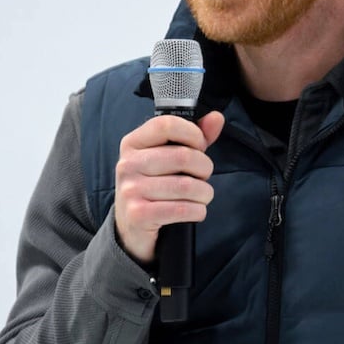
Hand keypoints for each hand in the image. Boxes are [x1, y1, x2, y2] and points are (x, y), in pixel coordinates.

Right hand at [114, 111, 224, 264]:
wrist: (132, 226)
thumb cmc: (156, 184)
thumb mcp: (170, 156)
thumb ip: (195, 136)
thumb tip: (216, 117)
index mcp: (133, 143)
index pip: (167, 124)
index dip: (193, 134)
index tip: (200, 146)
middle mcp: (127, 164)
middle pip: (183, 156)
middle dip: (204, 169)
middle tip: (201, 177)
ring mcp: (130, 190)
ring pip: (188, 186)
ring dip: (204, 193)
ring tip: (199, 196)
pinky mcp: (138, 214)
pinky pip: (183, 209)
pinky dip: (198, 211)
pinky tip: (193, 211)